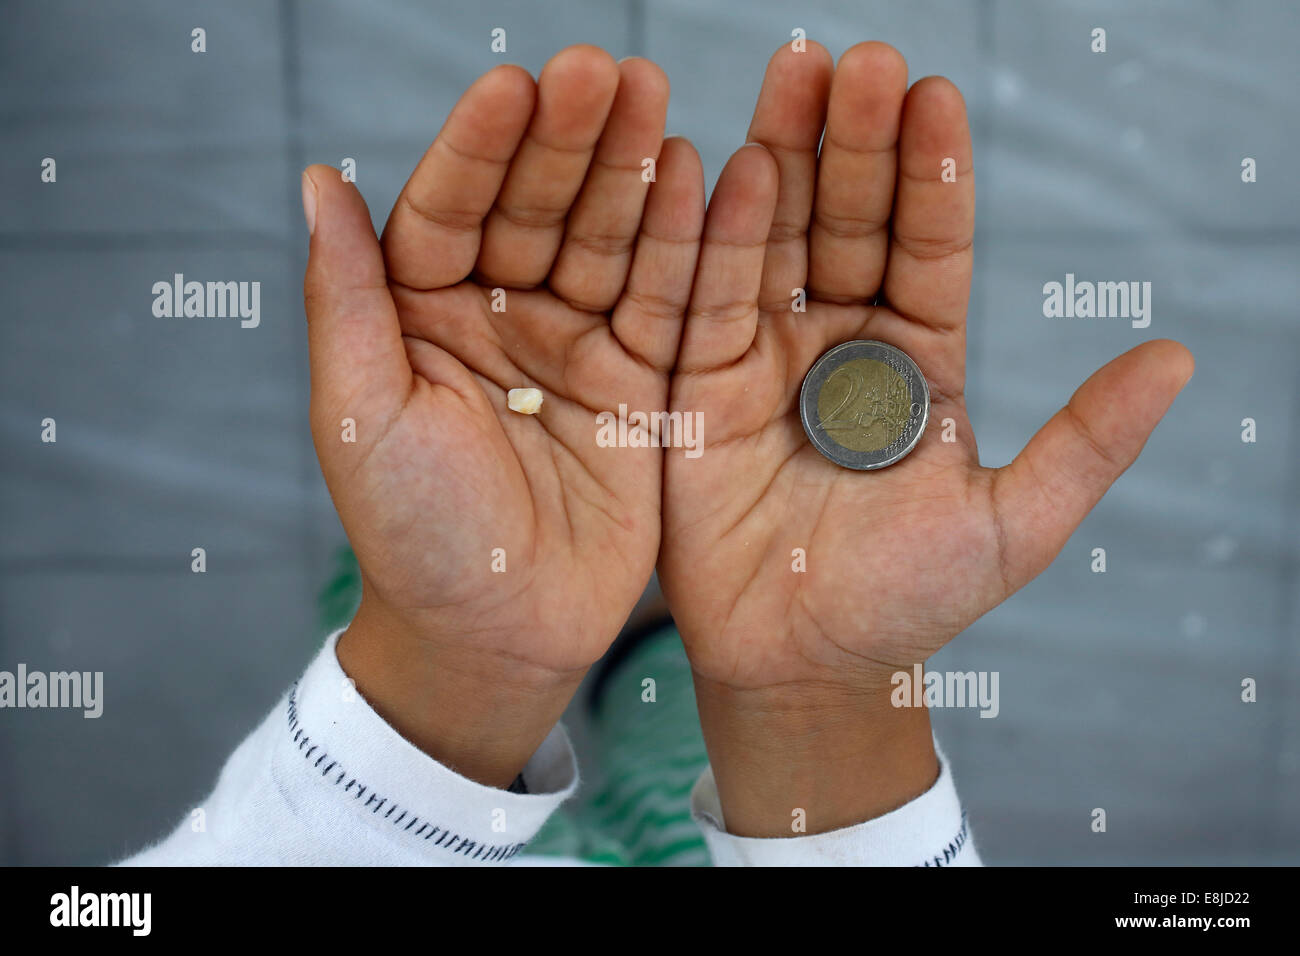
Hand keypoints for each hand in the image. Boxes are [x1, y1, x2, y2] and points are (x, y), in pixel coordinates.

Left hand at [302, 46, 703, 785]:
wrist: (495, 637)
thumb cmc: (412, 537)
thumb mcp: (361, 419)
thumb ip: (347, 299)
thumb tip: (319, 178)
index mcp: (422, 315)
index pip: (451, 207)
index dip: (482, 149)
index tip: (515, 87)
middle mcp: (500, 315)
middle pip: (537, 208)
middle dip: (568, 141)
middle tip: (605, 72)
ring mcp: (575, 345)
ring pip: (606, 240)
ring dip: (630, 172)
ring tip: (654, 100)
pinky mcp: (641, 383)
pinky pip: (665, 303)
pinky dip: (685, 245)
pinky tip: (700, 179)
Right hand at [658, 42, 1192, 833]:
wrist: (802, 665)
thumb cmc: (906, 602)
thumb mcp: (1014, 525)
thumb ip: (1086, 441)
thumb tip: (1179, 357)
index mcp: (918, 359)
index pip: (930, 247)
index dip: (933, 176)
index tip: (935, 96)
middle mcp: (841, 340)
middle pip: (850, 222)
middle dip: (855, 144)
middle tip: (860, 62)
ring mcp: (767, 355)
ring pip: (777, 238)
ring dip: (783, 155)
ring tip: (794, 73)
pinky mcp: (699, 384)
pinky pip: (706, 300)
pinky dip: (713, 235)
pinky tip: (720, 165)